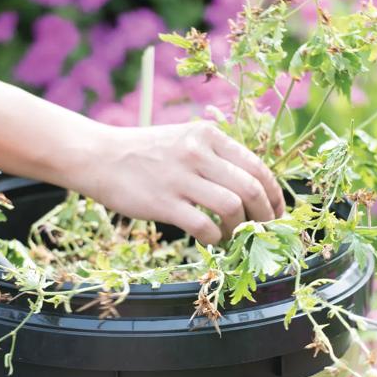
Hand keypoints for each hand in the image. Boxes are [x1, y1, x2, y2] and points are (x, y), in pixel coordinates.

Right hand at [72, 121, 285, 244]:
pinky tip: (211, 240)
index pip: (257, 166)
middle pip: (251, 188)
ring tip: (233, 236)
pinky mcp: (164, 202)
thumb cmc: (146, 153)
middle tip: (263, 231)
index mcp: (208, 135)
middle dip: (265, 215)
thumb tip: (251, 188)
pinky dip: (215, 239)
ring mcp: (181, 177)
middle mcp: (198, 152)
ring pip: (233, 207)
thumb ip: (216, 157)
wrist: (99, 157)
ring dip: (240, 228)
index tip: (277, 212)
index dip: (274, 195)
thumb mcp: (184, 140)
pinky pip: (204, 227)